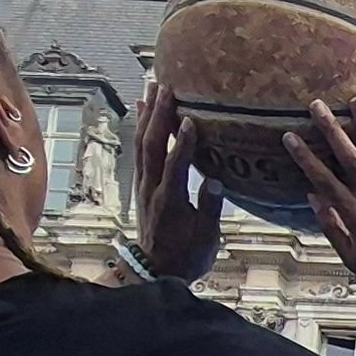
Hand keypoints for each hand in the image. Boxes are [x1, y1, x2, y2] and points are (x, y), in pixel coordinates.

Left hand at [133, 81, 221, 284]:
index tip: (191, 119)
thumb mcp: (206, 238)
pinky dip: (140, 125)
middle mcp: (152, 189)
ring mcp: (144, 184)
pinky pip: (139, 149)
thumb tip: (216, 181)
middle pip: (152, 146)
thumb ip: (210, 208)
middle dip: (159, 115)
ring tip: (153, 86)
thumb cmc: (187, 256)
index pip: (176, 168)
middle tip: (166, 87)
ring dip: (147, 113)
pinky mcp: (141, 182)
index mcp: (171, 203)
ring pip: (143, 143)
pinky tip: (142, 106)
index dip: (183, 143)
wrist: (155, 270)